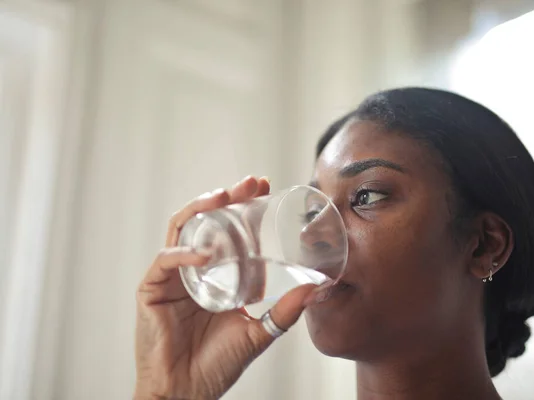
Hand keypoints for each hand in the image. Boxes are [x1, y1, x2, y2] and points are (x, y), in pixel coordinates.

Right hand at [135, 176, 315, 399]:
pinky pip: (166, 261)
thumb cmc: (216, 364)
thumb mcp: (258, 332)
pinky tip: (206, 253)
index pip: (227, 230)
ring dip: (201, 209)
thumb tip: (316, 289)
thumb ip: (285, 311)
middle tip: (250, 184)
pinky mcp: (152, 289)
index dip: (244, 208)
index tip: (265, 190)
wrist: (186, 392)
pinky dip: (185, 253)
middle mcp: (192, 268)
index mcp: (214, 274)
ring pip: (181, 229)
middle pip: (204, 221)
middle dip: (226, 198)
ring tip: (224, 197)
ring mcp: (171, 276)